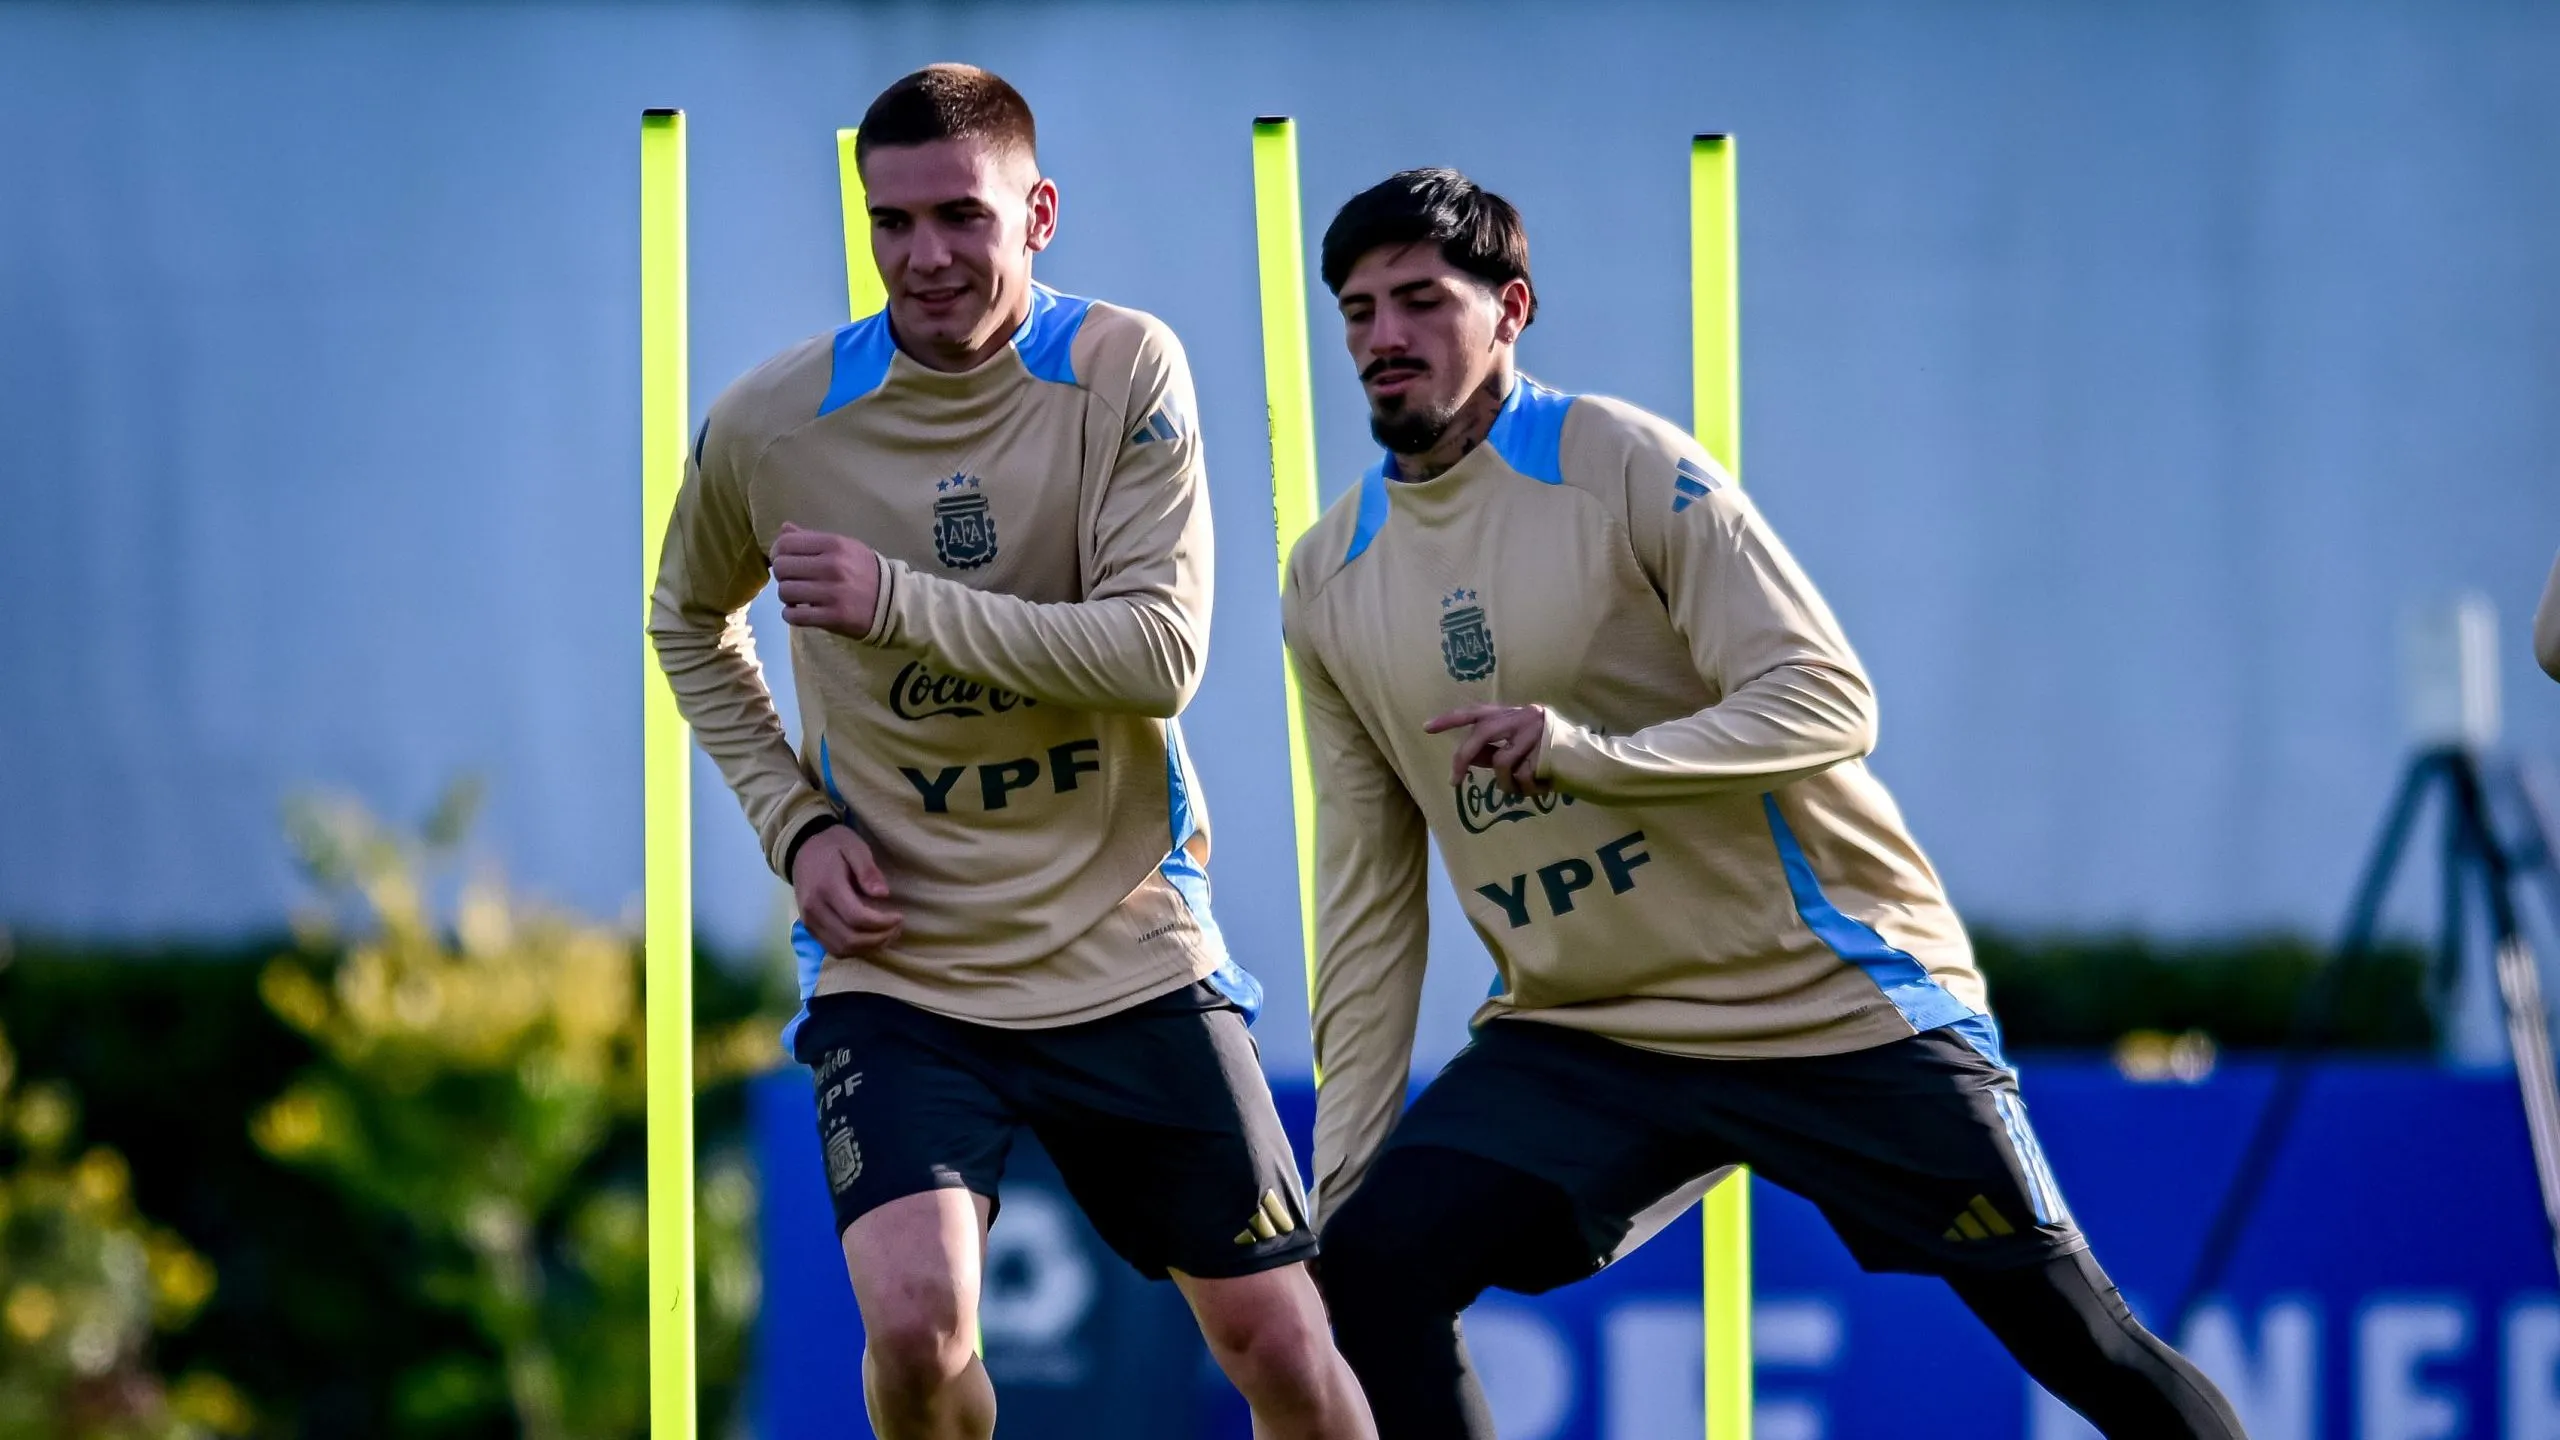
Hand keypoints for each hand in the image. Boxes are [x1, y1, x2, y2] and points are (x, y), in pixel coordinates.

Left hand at [773, 522, 881, 637]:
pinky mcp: (833, 617)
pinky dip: (792, 614)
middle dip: (782, 575)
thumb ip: (812, 538)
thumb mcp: (843, 547)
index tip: (785, 560)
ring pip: (785, 592)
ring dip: (788, 596)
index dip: (778, 552)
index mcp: (834, 544)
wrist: (893, 601)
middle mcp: (832, 566)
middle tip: (793, 580)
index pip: (786, 543)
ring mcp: (832, 593)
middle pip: (781, 568)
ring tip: (799, 597)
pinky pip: (794, 616)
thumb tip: (784, 528)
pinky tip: (802, 611)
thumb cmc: (863, 571)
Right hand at [793, 826, 903, 956]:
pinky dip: (854, 950)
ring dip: (868, 948)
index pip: (856, 917)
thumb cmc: (833, 845)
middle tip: (897, 928)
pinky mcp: (809, 928)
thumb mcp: (855, 847)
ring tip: (888, 934)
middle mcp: (814, 909)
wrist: (802, 848)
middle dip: (879, 938)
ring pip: (841, 949)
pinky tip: (870, 939)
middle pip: (849, 938)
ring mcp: (809, 921)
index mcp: (827, 887)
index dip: (882, 923)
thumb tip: (883, 894)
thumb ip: (868, 870)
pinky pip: (832, 949)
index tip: (899, 916)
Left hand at [1424, 703, 1549, 795]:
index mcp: (1517, 713)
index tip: (1427, 727)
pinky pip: (1521, 777)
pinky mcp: (1547, 750)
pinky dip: (1525, 790)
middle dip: (1464, 758)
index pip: (1478, 712)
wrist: (1592, 765)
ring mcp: (1537, 731)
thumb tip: (1467, 759)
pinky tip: (1541, 787)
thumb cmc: (1554, 761)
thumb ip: (1494, 751)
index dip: (1451, 719)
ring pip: (1501, 761)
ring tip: (1522, 789)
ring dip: (1506, 784)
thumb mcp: (1521, 752)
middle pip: (1482, 733)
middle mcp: (1526, 716)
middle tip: (1454, 782)